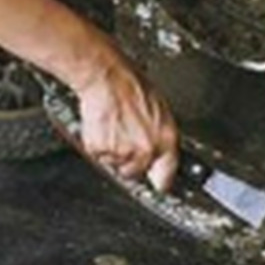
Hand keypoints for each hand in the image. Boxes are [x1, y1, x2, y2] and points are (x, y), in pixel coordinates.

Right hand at [75, 49, 178, 192]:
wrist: (108, 78)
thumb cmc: (131, 86)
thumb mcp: (159, 110)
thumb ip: (161, 136)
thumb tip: (161, 151)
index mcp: (166, 139)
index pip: (167, 175)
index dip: (160, 182)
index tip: (157, 186)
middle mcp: (146, 150)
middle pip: (136, 172)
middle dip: (130, 160)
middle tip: (124, 137)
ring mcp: (123, 153)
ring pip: (115, 165)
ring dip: (112, 152)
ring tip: (113, 126)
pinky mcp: (101, 151)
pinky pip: (98, 157)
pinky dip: (97, 146)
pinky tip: (102, 126)